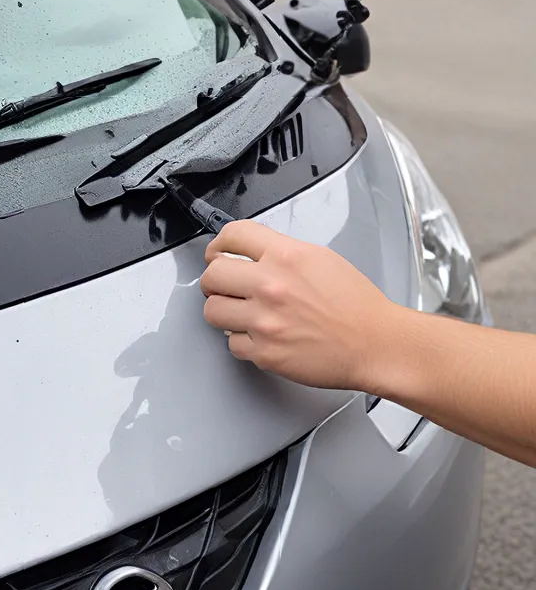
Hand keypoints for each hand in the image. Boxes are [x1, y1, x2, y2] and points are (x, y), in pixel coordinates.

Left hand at [200, 220, 405, 390]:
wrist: (377, 344)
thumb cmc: (357, 305)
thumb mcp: (320, 258)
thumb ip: (281, 252)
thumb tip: (251, 253)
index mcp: (286, 257)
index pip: (232, 235)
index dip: (219, 244)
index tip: (218, 252)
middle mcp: (271, 286)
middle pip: (212, 274)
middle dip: (215, 280)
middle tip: (224, 286)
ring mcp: (265, 321)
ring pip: (212, 311)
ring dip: (223, 311)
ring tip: (240, 312)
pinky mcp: (266, 353)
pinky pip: (231, 344)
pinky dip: (242, 341)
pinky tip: (259, 336)